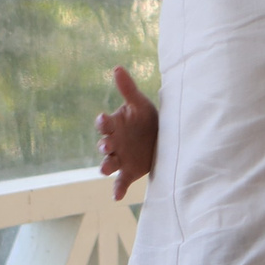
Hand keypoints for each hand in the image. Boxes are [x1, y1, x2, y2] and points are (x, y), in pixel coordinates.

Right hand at [96, 66, 157, 200]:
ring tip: (107, 169)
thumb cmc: (146, 118)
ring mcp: (120, 159)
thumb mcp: (139, 104)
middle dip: (104, 147)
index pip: (104, 124)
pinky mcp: (128, 172)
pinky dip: (117, 190)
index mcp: (115, 126)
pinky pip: (120, 182)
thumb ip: (128, 88)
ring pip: (107, 165)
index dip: (103, 123)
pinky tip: (116, 197)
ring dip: (106, 167)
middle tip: (107, 147)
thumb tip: (117, 67)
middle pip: (103, 146)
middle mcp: (114, 143)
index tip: (104, 119)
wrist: (161, 138)